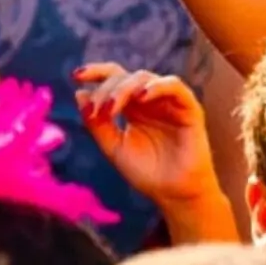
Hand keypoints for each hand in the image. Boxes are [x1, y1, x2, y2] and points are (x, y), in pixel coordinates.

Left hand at [75, 63, 219, 208]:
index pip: (115, 78)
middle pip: (126, 77)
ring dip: (125, 88)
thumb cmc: (146, 172)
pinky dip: (157, 87)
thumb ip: (97, 124)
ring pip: (146, 78)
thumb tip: (79, 94)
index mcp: (133, 107)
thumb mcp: (113, 147)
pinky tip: (141, 97)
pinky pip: (174, 87)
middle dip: (107, 89)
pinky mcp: (189, 108)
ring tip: (112, 108)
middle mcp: (150, 100)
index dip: (97, 72)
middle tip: (97, 110)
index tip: (76, 76)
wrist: (172, 192)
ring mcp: (169, 102)